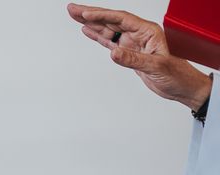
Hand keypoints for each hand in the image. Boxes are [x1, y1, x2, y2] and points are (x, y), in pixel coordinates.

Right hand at [67, 4, 212, 109]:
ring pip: (108, 29)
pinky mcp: (128, 52)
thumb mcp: (155, 66)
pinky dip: (97, 35)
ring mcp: (132, 42)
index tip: (86, 14)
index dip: (103, 15)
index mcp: (148, 31)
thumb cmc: (175, 75)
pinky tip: (87, 30)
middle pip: (111, 20)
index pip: (121, 19)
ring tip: (74, 15)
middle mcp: (139, 34)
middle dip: (91, 13)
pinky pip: (109, 40)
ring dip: (91, 22)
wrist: (180, 86)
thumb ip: (133, 59)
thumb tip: (114, 52)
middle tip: (73, 9)